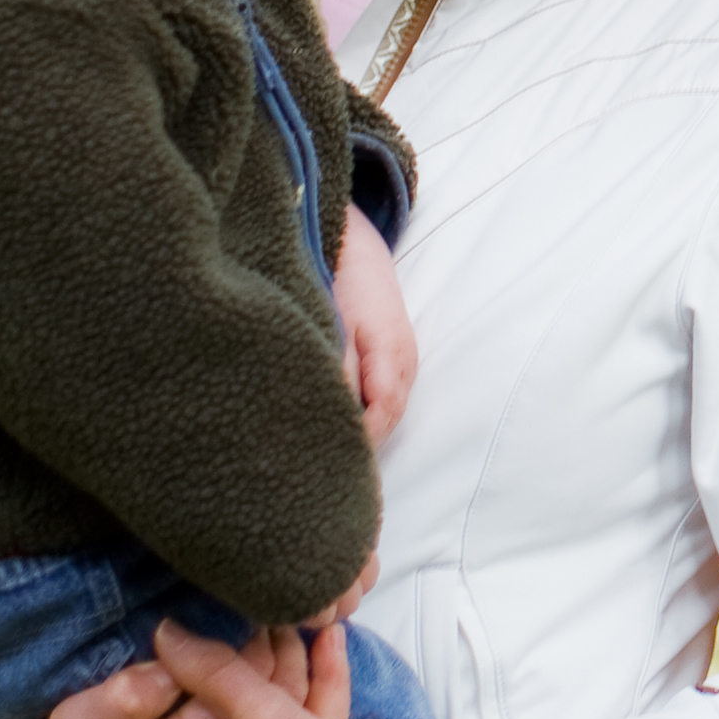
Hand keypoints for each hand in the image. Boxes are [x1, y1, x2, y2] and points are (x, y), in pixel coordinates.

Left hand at [331, 209, 413, 444]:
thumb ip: (338, 364)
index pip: (382, 416)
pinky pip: (377, 403)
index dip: (356, 445)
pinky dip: (357, 420)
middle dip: (356, 448)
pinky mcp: (387, 365)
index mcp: (393, 355)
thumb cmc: (343, 277)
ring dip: (357, 436)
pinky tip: (331, 430)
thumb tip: (332, 410)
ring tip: (318, 460)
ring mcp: (399, 367)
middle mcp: (403, 367)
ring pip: (383, 416)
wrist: (355, 244)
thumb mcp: (336, 318)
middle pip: (385, 423)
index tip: (321, 465)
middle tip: (314, 474)